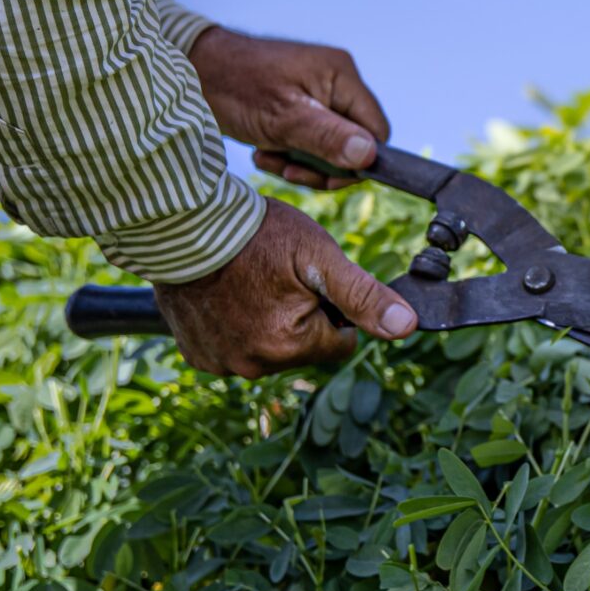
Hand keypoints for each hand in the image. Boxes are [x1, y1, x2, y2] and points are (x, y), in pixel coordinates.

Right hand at [153, 199, 418, 377]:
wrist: (182, 224)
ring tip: (251, 281)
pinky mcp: (198, 355)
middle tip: (278, 276)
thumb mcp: (319, 257)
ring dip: (269, 322)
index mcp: (291, 345)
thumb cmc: (255, 234)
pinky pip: (235, 348)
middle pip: (306, 348)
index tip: (309, 280)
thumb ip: (364, 296)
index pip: (341, 343)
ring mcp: (221, 363)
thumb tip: (407, 326)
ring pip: (271, 349)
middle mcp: (254, 366)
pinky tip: (227, 294)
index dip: (334, 309)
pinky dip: (237, 326)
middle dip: (302, 316)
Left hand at [188, 26, 387, 188]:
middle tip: (288, 169)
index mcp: (342, 76)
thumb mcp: (283, 119)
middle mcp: (336, 82)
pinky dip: (290, 154)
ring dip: (302, 162)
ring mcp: (318, 94)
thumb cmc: (235, 87)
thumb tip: (369, 157)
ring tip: (269, 158)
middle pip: (355, 141)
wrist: (194, 73)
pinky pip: (311, 141)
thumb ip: (328, 137)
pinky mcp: (300, 107)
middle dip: (322, 164)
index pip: (376, 129)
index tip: (324, 175)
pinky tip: (264, 151)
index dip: (357, 159)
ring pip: (331, 146)